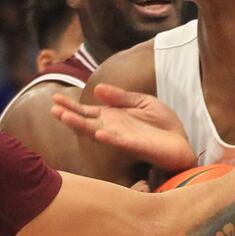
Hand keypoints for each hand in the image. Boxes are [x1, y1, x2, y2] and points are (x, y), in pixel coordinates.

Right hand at [51, 84, 195, 170]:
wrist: (182, 142)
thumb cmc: (162, 124)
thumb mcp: (142, 102)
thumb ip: (120, 96)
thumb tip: (97, 88)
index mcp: (112, 117)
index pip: (86, 111)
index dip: (70, 105)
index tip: (54, 97)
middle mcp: (112, 129)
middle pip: (85, 122)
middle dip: (69, 116)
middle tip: (52, 109)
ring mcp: (122, 138)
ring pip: (96, 132)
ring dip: (81, 126)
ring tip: (65, 117)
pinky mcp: (136, 146)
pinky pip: (120, 142)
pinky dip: (109, 138)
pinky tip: (98, 132)